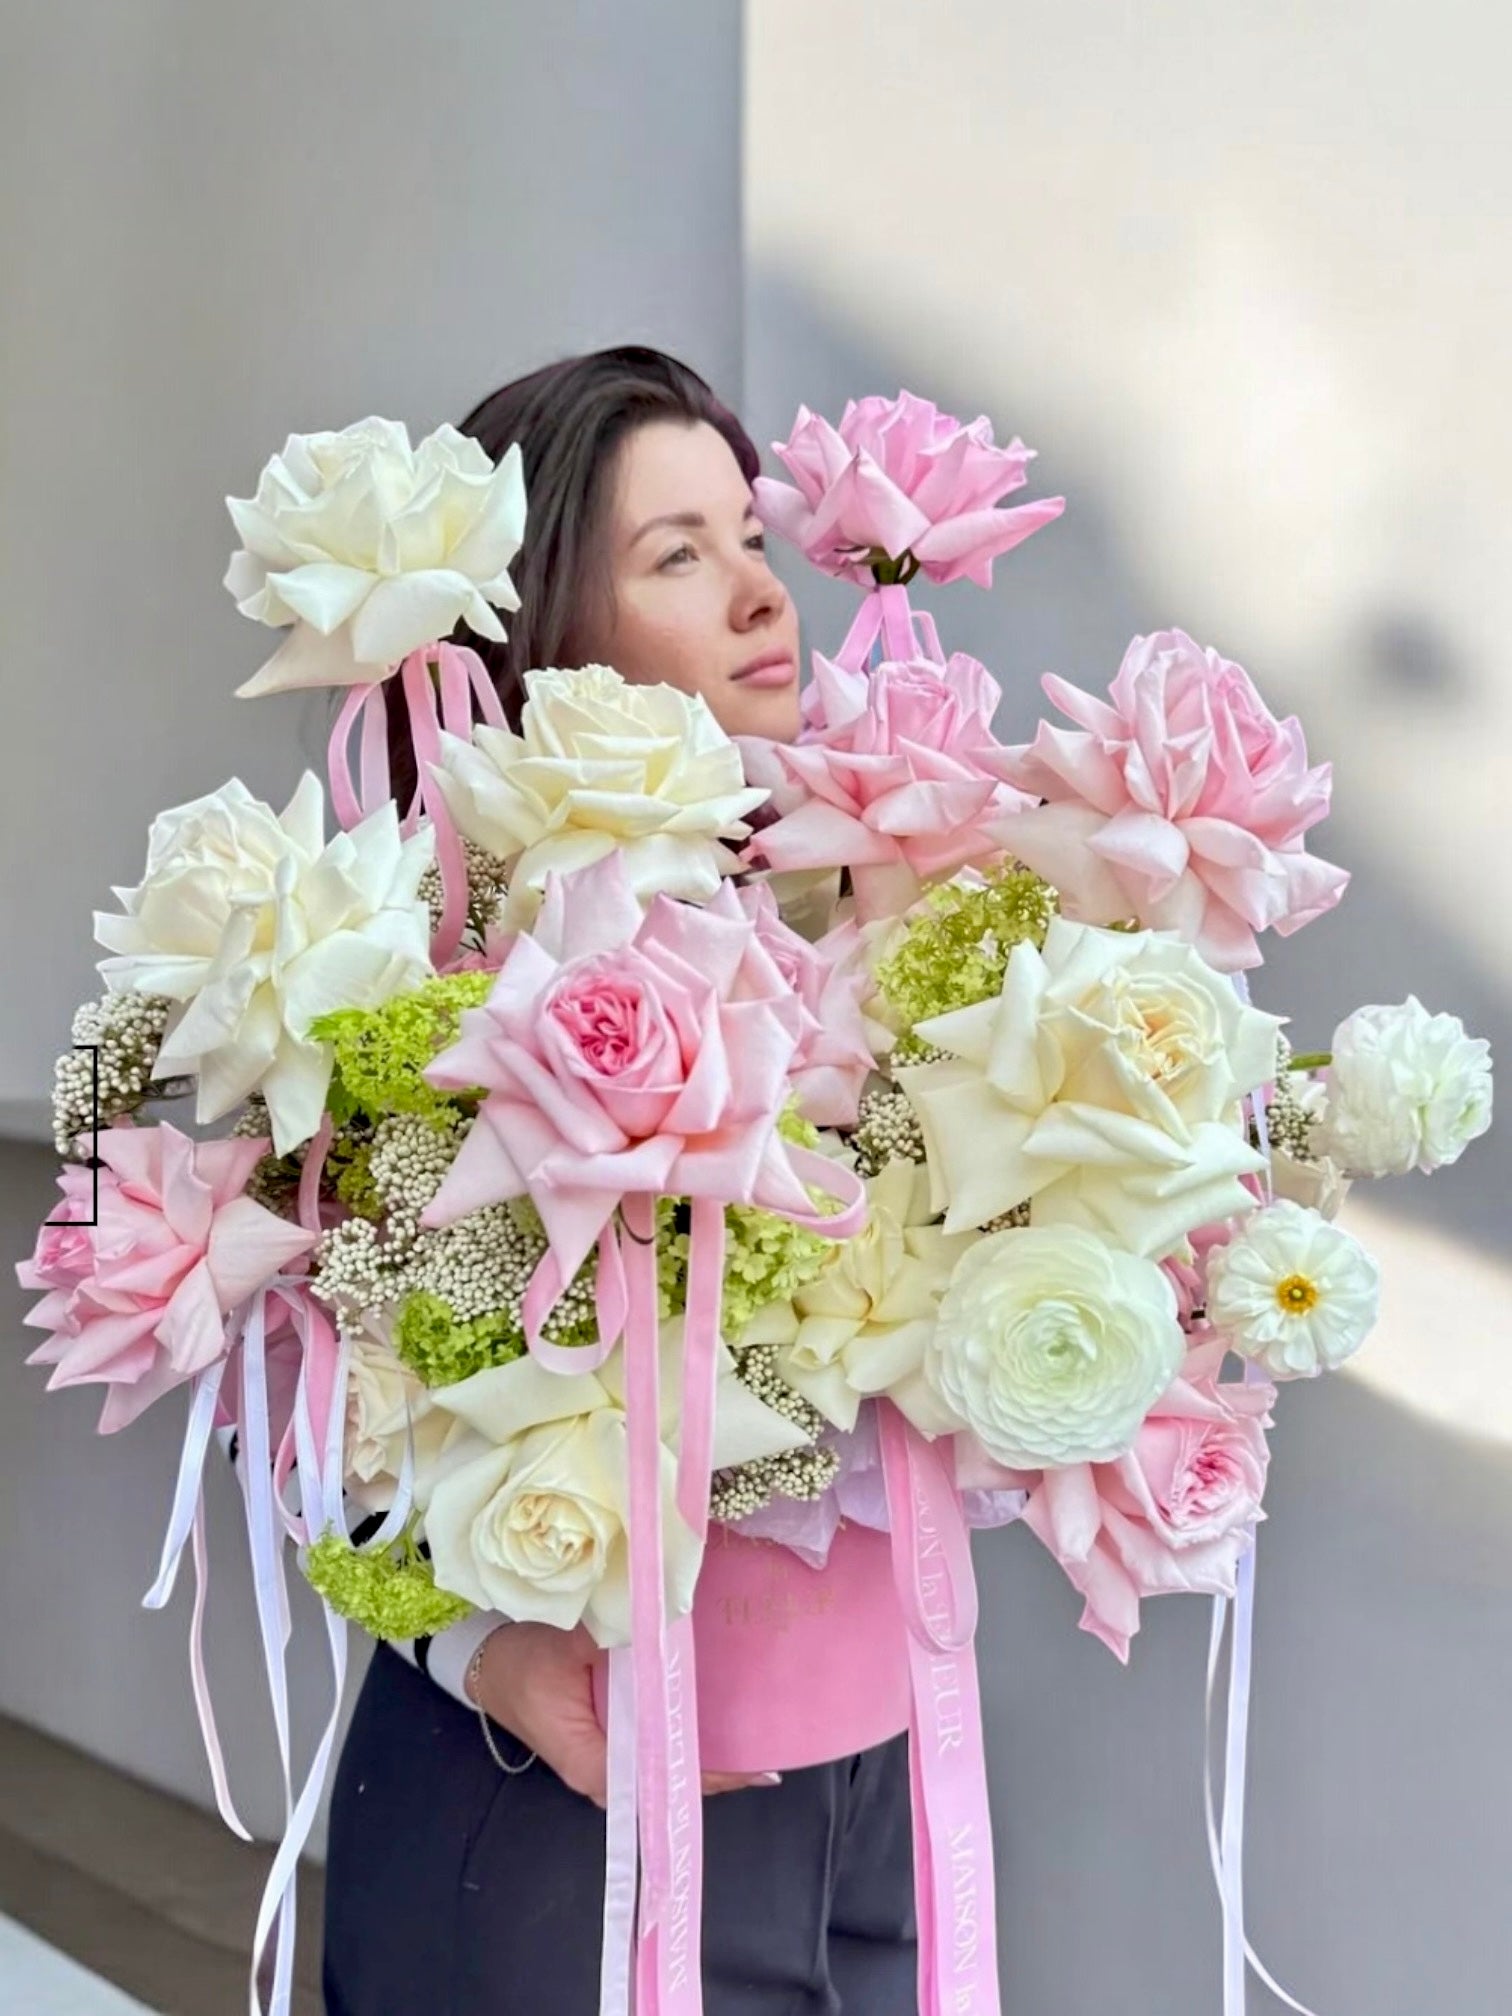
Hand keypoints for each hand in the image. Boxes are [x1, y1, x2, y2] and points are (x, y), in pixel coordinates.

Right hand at [467, 1622, 782, 1807]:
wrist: (486, 1660)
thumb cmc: (523, 1655)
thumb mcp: (569, 1640)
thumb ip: (621, 1636)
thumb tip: (669, 1616)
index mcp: (590, 1760)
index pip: (658, 1779)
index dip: (708, 1775)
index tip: (753, 1767)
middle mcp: (602, 1775)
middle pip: (667, 1780)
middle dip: (717, 1766)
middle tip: (767, 1748)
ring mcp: (606, 1762)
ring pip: (662, 1767)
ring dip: (702, 1752)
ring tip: (755, 1737)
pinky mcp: (608, 1743)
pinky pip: (653, 1748)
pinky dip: (682, 1736)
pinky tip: (717, 1719)